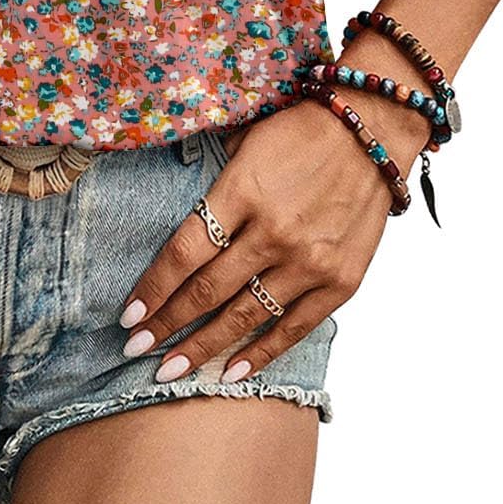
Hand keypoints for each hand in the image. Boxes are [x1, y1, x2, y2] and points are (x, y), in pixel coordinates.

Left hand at [118, 95, 429, 384]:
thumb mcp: (245, 140)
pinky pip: (293, 329)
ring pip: (243, 317)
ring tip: (169, 372)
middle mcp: (272, 232)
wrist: (373, 130)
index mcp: (241, 191)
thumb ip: (214, 183)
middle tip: (136, 350)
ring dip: (202, 349)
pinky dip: (260, 354)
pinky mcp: (340, 282)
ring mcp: (308, 261)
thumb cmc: (301, 130)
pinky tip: (229, 373)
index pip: (183, 253)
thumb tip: (180, 217)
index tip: (129, 316)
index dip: (152, 289)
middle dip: (166, 326)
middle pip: (206, 291)